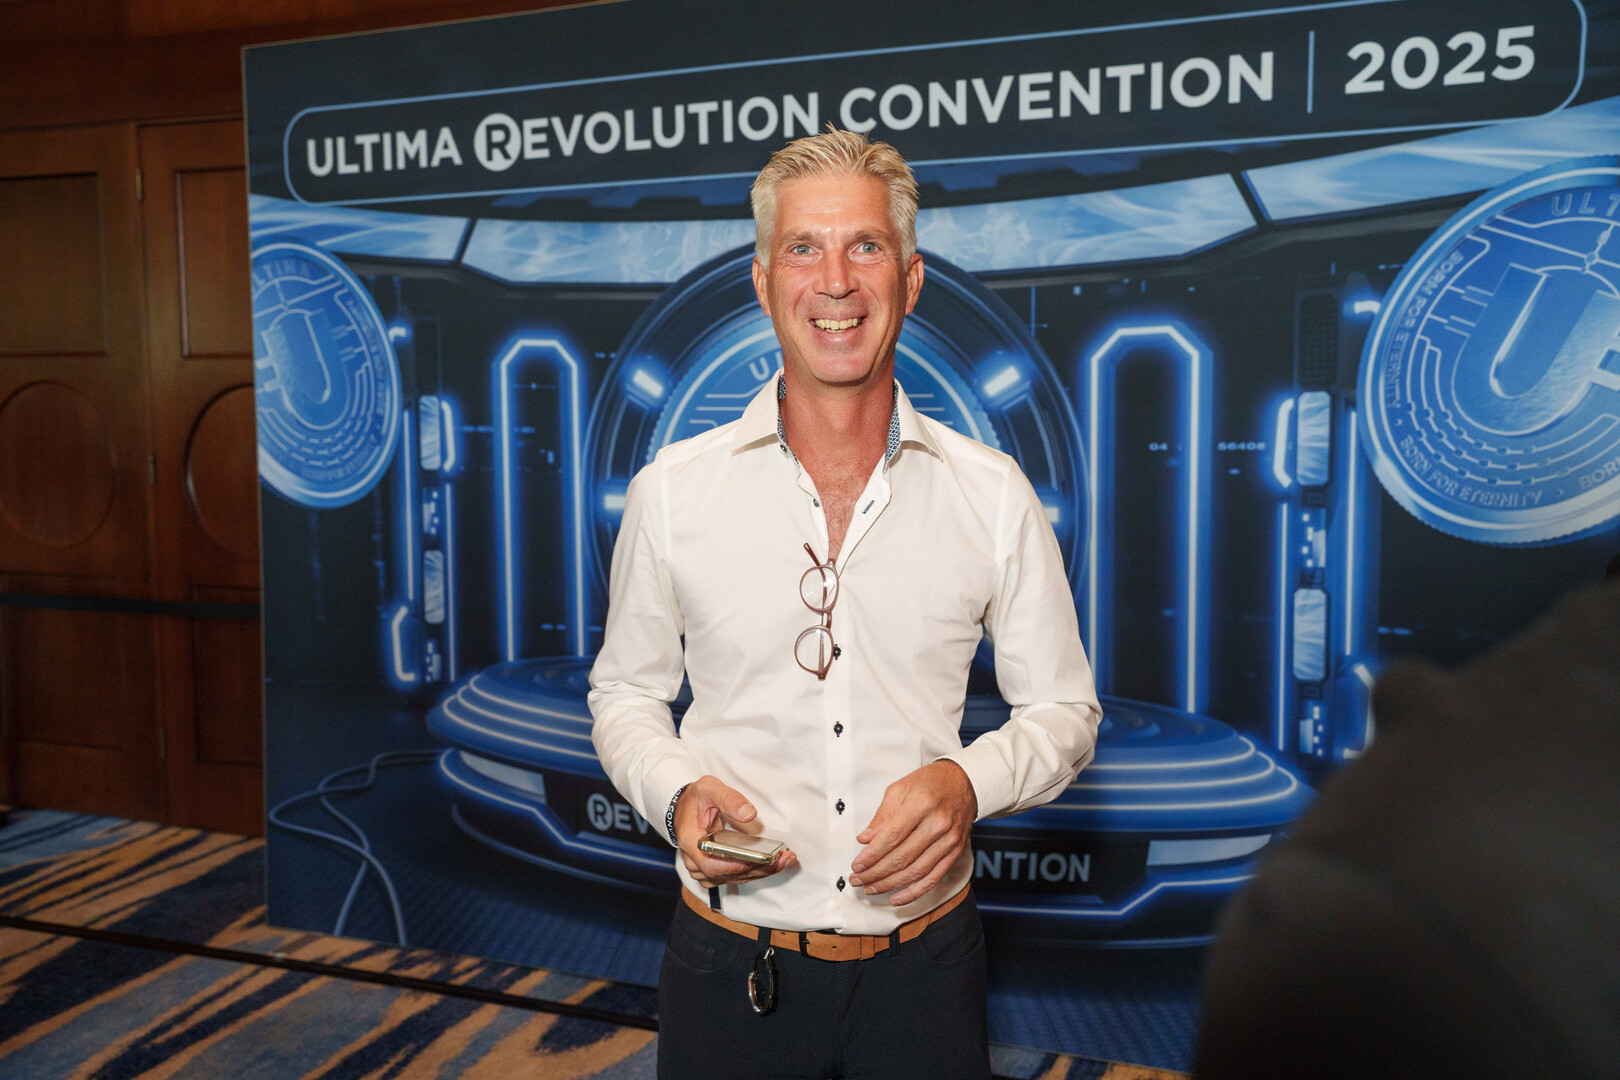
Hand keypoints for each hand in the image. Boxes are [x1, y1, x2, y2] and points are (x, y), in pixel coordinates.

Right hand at [674, 775, 796, 887]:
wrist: (685, 807)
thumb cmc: (696, 798)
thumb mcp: (709, 788)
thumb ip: (729, 798)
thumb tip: (749, 814)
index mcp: (690, 840)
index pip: (709, 864)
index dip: (732, 867)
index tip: (755, 862)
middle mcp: (693, 859)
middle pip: (724, 874)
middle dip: (755, 870)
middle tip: (782, 860)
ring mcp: (701, 867)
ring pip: (730, 878)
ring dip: (757, 873)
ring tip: (783, 861)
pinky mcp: (711, 869)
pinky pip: (731, 877)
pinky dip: (751, 873)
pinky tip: (770, 864)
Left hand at [849, 760, 976, 905]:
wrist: (963, 783)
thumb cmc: (929, 783)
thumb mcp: (899, 789)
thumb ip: (882, 817)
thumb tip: (865, 840)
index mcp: (921, 803)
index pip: (892, 836)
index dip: (872, 855)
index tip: (856, 865)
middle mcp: (938, 823)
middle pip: (903, 857)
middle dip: (876, 873)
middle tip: (857, 879)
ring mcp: (949, 840)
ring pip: (916, 871)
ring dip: (890, 884)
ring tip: (871, 888)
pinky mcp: (955, 852)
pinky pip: (933, 878)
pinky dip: (913, 892)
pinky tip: (896, 898)